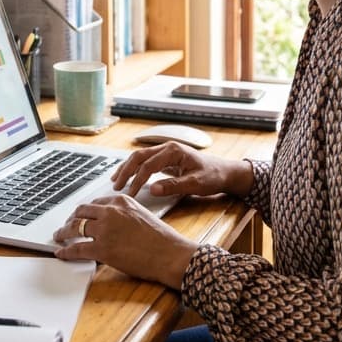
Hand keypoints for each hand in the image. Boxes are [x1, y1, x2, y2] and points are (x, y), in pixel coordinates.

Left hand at [53, 193, 197, 287]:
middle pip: (81, 212)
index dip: (84, 212)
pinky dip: (66, 251)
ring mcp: (105, 230)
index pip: (95, 203)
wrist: (169, 253)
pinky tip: (61, 253)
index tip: (79, 217)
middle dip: (71, 220)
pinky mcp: (102, 249)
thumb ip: (124, 215)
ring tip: (59, 237)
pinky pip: (77, 249)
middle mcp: (111, 212)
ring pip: (75, 228)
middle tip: (66, 226)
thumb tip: (111, 224)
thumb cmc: (161, 238)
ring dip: (63, 233)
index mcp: (121, 201)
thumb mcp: (141, 215)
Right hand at [110, 142, 253, 200]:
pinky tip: (128, 176)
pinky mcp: (166, 159)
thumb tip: (151, 190)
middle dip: (126, 171)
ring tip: (116, 180)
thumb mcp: (195, 184)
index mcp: (174, 151)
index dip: (137, 180)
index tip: (130, 194)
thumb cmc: (213, 176)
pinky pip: (146, 161)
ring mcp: (166, 152)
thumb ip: (173, 186)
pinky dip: (135, 168)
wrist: (225, 172)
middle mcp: (167, 147)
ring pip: (140, 157)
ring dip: (127, 168)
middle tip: (116, 186)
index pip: (148, 165)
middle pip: (139, 156)